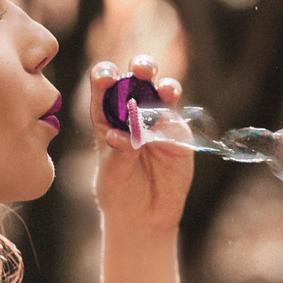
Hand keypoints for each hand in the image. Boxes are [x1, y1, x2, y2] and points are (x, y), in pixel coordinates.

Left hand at [89, 55, 194, 230]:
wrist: (143, 216)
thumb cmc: (118, 191)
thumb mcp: (112, 174)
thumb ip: (119, 153)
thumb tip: (123, 133)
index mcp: (107, 115)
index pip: (104, 86)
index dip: (105, 75)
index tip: (107, 78)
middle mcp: (134, 112)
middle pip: (138, 79)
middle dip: (142, 66)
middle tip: (142, 70)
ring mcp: (159, 121)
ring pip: (165, 91)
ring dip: (166, 86)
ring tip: (165, 92)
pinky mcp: (178, 135)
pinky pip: (177, 121)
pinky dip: (173, 122)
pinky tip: (167, 131)